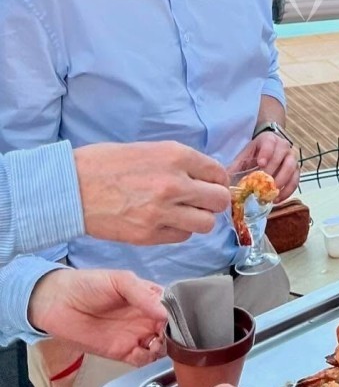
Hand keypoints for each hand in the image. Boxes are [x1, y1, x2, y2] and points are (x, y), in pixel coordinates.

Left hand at [28, 268, 166, 364]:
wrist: (57, 303)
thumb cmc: (89, 285)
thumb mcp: (120, 280)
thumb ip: (143, 295)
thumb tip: (165, 314)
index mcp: (148, 297)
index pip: (172, 307)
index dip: (178, 314)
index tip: (179, 319)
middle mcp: (145, 317)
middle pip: (169, 329)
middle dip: (174, 334)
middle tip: (168, 335)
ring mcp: (135, 335)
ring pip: (160, 346)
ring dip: (163, 348)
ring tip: (155, 343)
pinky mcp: (122, 353)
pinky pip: (142, 360)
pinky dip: (148, 359)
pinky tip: (144, 351)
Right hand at [75, 142, 230, 244]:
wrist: (70, 188)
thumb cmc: (104, 164)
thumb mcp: (149, 150)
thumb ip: (178, 162)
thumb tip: (203, 175)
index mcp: (176, 156)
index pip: (218, 173)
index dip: (217, 180)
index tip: (211, 184)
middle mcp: (175, 184)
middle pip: (219, 201)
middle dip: (214, 202)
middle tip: (202, 201)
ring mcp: (162, 212)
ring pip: (206, 224)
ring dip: (199, 219)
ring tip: (184, 214)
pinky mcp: (149, 235)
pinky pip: (182, 237)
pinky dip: (179, 231)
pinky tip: (165, 222)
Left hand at [229, 135, 299, 201]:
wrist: (270, 148)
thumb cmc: (256, 153)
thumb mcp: (245, 155)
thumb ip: (236, 165)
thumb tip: (224, 181)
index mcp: (269, 139)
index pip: (270, 143)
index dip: (266, 152)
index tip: (261, 164)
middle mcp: (283, 146)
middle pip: (282, 156)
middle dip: (273, 170)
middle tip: (263, 184)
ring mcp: (292, 158)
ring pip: (292, 168)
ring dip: (282, 182)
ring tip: (271, 194)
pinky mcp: (296, 170)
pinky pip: (295, 180)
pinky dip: (287, 191)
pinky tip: (277, 199)